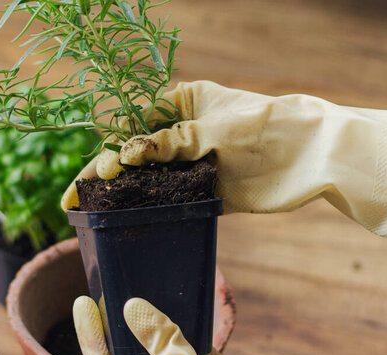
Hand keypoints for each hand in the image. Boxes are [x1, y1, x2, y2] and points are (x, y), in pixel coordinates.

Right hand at [61, 81, 386, 236]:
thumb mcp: (212, 128)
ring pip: (146, 177)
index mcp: (181, 105)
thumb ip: (168, 143)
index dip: (110, 145)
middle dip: (103, 172)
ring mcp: (191, 163)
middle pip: (133, 153)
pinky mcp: (204, 190)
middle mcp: (181, 133)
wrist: (313, 155)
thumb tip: (124, 156)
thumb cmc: (264, 126)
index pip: (133, 123)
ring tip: (87, 211)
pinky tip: (122, 219)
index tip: (98, 168)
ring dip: (118, 193)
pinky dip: (146, 208)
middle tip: (73, 196)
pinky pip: (168, 198)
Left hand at [73, 296, 305, 354]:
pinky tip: (170, 298)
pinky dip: (176, 321)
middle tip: (102, 287)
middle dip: (113, 323)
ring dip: (144, 319)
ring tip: (129, 287)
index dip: (91, 337)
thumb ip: (167, 346)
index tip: (83, 302)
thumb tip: (132, 308)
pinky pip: (182, 342)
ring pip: (153, 346)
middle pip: (126, 354)